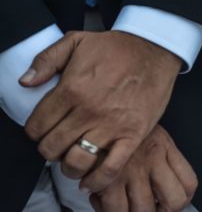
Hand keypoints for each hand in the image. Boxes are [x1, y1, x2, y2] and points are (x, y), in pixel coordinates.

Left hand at [20, 31, 181, 191]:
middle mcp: (88, 111)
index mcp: (71, 89)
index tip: (44, 130)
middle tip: (58, 144)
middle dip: (50, 149)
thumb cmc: (117, 47)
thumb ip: (46, 60)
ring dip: (69, 166)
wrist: (155, 49)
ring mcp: (111, 125)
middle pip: (52, 147)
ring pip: (76, 161)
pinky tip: (90, 180)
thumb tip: (26, 82)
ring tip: (72, 161)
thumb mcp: (76, 41)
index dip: (35, 132)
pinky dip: (97, 180)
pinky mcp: (133, 134)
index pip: (37, 126)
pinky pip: (110, 167)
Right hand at [90, 125, 196, 211]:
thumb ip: (159, 153)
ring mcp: (133, 170)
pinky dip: (108, 210)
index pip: (189, 183)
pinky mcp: (108, 178)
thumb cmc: (116, 120)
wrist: (94, 106)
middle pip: (174, 201)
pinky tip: (101, 199)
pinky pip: (116, 209)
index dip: (182, 200)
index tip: (167, 202)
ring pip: (144, 209)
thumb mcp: (146, 129)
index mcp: (165, 147)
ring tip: (121, 205)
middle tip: (147, 208)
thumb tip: (161, 183)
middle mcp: (154, 159)